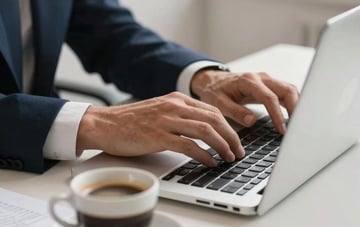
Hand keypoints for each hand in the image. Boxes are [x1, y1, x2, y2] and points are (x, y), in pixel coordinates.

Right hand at [76, 92, 244, 166]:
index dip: (229, 126)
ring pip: (205, 130)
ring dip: (221, 146)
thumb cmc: (131, 120)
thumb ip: (180, 115)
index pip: (212, 110)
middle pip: (214, 119)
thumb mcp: (160, 110)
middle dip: (231, 137)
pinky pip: (188, 145)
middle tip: (237, 151)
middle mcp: (174, 106)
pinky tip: (209, 161)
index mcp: (177, 99)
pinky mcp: (157, 136)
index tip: (235, 139)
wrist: (104, 123)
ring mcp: (166, 120)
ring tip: (228, 157)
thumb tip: (204, 130)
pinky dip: (203, 154)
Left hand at [191, 69, 298, 133]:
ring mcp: (267, 80)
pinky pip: (286, 92)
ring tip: (298, 124)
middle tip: (297, 127)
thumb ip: (235, 111)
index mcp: (248, 81)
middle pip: (286, 89)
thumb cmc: (214, 91)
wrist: (212, 81)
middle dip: (295, 108)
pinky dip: (293, 103)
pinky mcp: (269, 85)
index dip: (277, 114)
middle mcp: (261, 78)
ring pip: (289, 89)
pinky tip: (294, 116)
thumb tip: (251, 121)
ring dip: (297, 105)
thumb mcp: (219, 103)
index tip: (282, 129)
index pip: (269, 97)